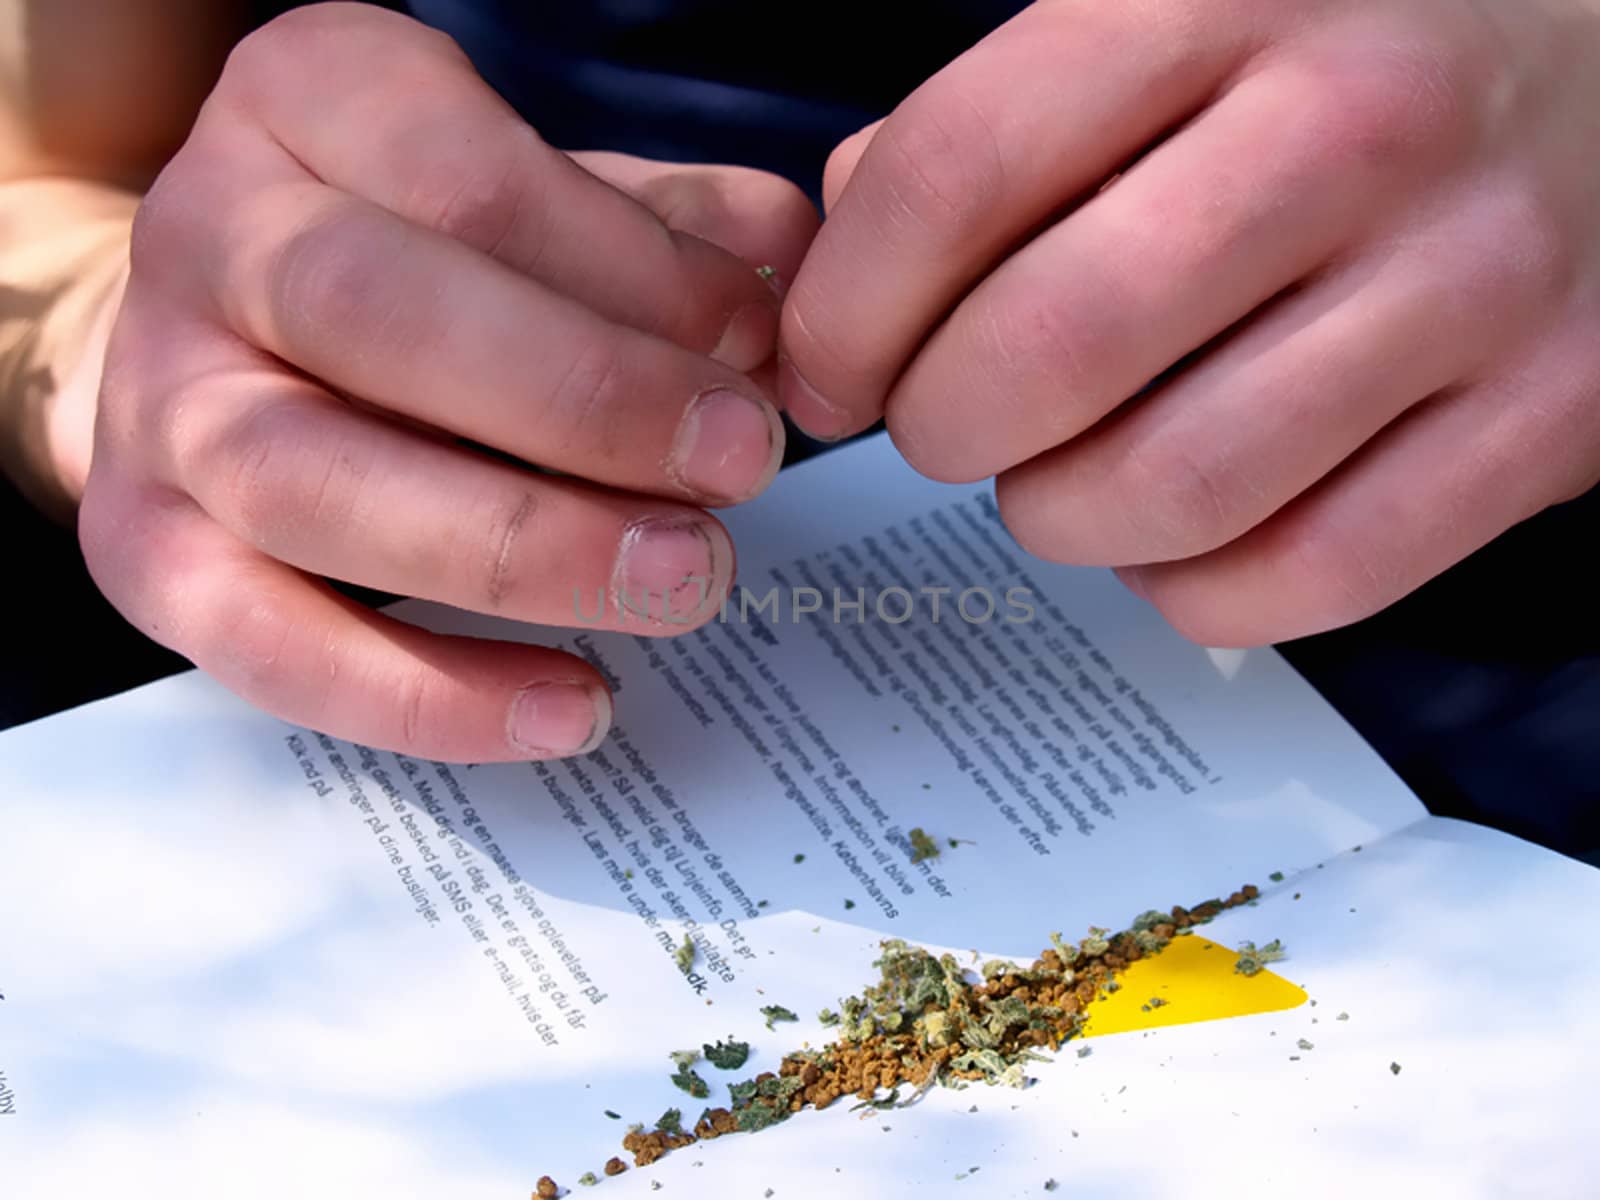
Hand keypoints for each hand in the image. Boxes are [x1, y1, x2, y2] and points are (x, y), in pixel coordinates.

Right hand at [79, 3, 816, 758]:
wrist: (222, 332)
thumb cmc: (427, 263)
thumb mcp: (543, 194)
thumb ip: (664, 226)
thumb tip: (784, 269)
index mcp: (308, 102)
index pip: (473, 184)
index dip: (636, 275)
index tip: (756, 348)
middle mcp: (208, 239)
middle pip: (380, 318)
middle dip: (586, 404)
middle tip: (742, 466)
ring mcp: (158, 404)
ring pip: (317, 486)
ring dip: (525, 549)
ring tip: (686, 583)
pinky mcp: (146, 552)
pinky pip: (273, 646)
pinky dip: (433, 696)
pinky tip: (577, 704)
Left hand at [782, 0, 1599, 644]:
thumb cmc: (1355, 45)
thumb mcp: (1177, 4)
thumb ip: (997, 116)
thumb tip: (849, 256)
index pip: (955, 175)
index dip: (846, 310)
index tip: (829, 370)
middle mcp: (1361, 129)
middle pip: (1049, 352)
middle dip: (939, 428)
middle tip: (940, 424)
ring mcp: (1473, 284)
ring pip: (1168, 491)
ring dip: (1057, 516)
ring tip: (1059, 474)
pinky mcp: (1548, 420)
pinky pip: (1300, 580)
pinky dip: (1189, 585)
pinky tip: (1178, 525)